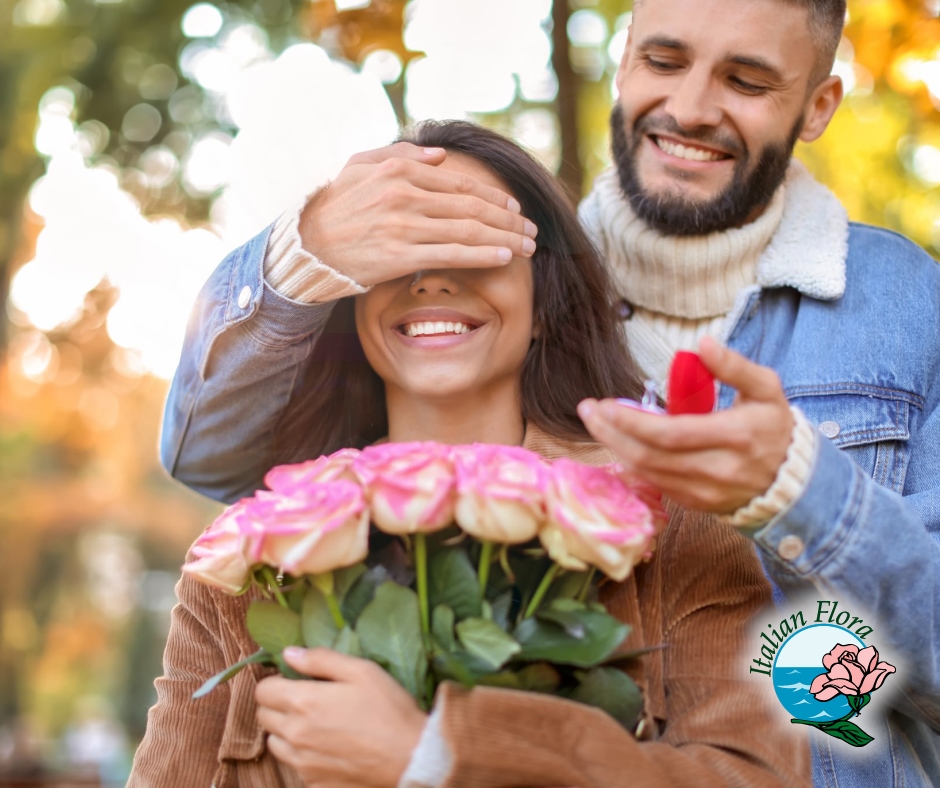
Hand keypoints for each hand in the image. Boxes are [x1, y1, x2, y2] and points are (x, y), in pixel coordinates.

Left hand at [255, 647, 426, 787]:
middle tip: (306, 698)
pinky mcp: (312, 782)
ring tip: (313, 722)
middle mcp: (295, 734)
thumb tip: (289, 653)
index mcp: (303, 702)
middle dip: (278, 703)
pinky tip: (326, 745)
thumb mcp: (361, 671)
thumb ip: (320, 659)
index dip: (276, 681)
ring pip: (273, 742)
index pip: (263, 690)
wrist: (410, 757)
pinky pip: (292, 764)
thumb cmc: (389, 709)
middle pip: (263, 715)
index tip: (294, 680)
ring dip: (285, 729)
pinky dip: (300, 753)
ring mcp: (302, 762)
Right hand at [299, 143, 537, 286]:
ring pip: (467, 230)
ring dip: (505, 238)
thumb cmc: (334, 206)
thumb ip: (399, 154)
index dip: (494, 197)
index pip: (460, 184)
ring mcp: (403, 226)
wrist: (305, 246)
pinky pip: (451, 254)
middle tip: (532, 229)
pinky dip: (483, 254)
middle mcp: (404, 195)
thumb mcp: (359, 166)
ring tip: (528, 246)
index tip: (515, 208)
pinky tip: (504, 257)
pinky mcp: (399, 256)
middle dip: (509, 219)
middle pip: (471, 207)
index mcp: (399, 170)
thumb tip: (439, 156)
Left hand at [578, 337, 793, 513]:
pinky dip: (633, 463)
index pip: (671, 434)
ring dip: (616, 447)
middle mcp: (718, 469)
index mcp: (736, 436)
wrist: (793, 482)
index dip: (633, 421)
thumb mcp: (766, 388)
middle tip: (588, 411)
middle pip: (650, 456)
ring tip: (597, 423)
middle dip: (612, 433)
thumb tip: (702, 344)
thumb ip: (734, 366)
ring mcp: (706, 492)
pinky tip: (619, 444)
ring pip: (648, 472)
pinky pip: (656, 484)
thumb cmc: (773, 427)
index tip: (605, 404)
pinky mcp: (697, 504)